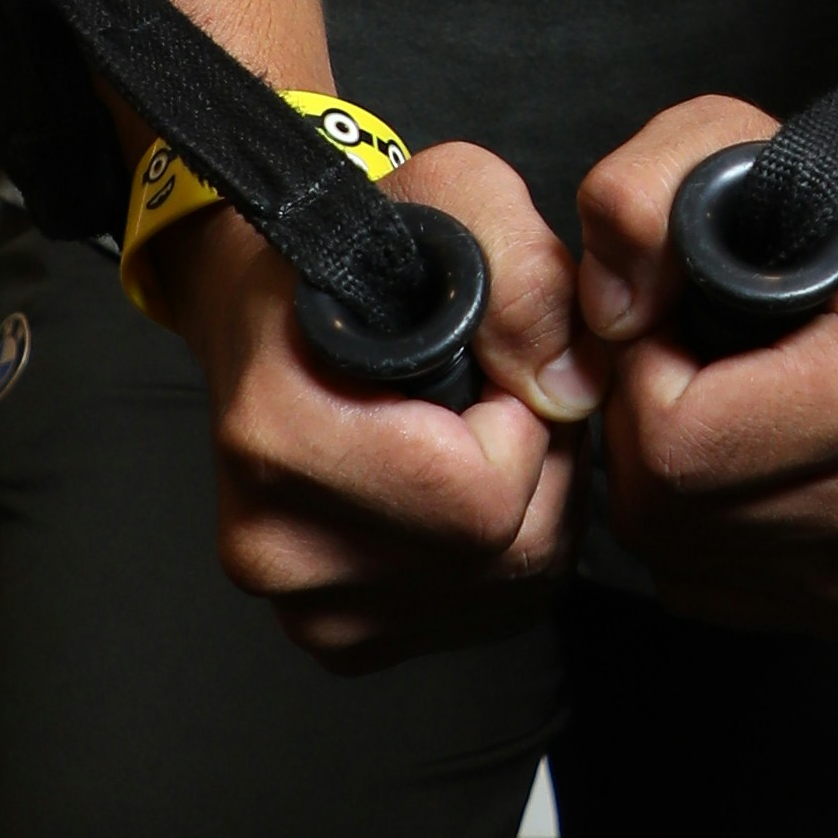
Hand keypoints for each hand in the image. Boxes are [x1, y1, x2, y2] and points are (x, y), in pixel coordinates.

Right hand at [155, 138, 592, 667]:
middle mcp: (280, 549)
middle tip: (496, 395)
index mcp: (280, 441)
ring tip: (478, 431)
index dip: (521, 421)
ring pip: (512, 586)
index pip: (477, 496)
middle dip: (537, 462)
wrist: (270, 318)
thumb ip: (524, 270)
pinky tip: (463, 487)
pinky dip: (505, 548)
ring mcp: (311, 609)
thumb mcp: (451, 196)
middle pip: (508, 551)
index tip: (490, 366)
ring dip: (531, 505)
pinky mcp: (343, 641)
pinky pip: (490, 610)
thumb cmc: (359, 256)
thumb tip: (567, 389)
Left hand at [568, 92, 837, 639]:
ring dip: (662, 482)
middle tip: (683, 365)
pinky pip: (708, 591)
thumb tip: (609, 316)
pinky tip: (735, 462)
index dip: (642, 374)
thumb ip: (638, 194)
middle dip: (642, 431)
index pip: (676, 443)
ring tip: (714, 405)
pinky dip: (694, 532)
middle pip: (669, 514)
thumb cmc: (815, 217)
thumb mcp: (721, 147)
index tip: (674, 324)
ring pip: (678, 559)